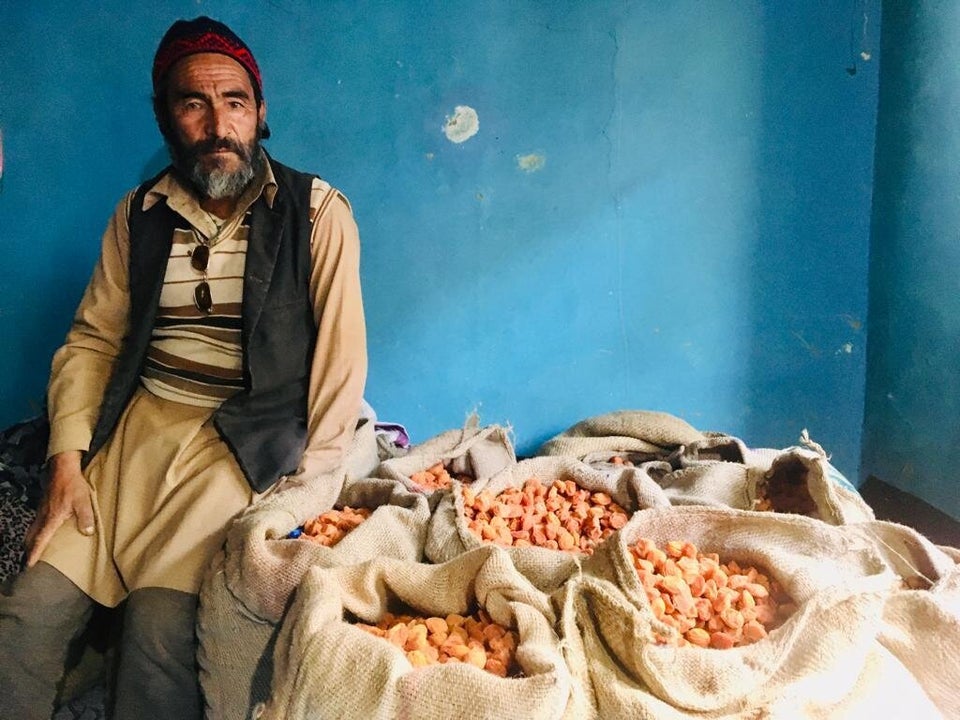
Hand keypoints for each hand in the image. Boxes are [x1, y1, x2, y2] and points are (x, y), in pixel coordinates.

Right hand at [25, 450, 94, 566]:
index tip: (29, 566)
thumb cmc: (73, 485)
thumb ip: (86, 517)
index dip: (34, 553)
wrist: (63, 469)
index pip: (40, 540)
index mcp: (51, 519)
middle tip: (30, 563)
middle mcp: (43, 517)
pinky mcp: (43, 506)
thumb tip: (87, 533)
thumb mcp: (83, 501)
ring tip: (34, 552)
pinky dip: (35, 533)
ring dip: (32, 542)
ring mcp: (41, 511)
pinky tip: (42, 534)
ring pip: (32, 531)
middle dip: (29, 551)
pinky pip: (36, 523)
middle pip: (31, 538)